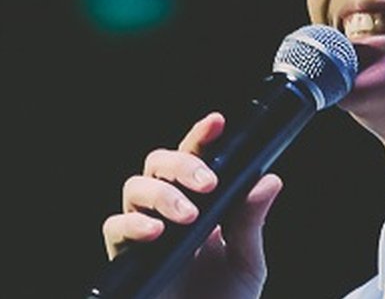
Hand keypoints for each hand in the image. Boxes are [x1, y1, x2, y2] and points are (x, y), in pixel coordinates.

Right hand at [102, 112, 283, 298]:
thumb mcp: (246, 263)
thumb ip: (251, 222)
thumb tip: (269, 180)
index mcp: (200, 205)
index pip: (195, 159)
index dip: (202, 137)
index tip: (217, 122)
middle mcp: (168, 212)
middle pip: (158, 163)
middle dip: (182, 164)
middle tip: (209, 183)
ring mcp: (145, 233)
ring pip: (135, 188)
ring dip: (162, 193)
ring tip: (189, 215)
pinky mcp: (127, 258)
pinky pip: (115, 228)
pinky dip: (132, 225)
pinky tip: (156, 231)